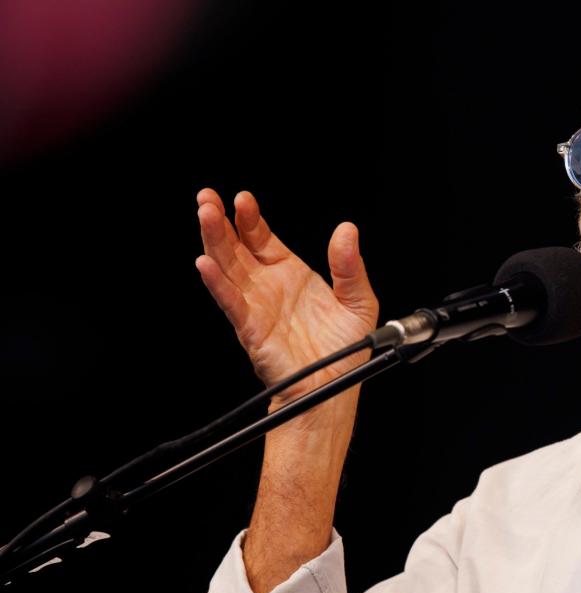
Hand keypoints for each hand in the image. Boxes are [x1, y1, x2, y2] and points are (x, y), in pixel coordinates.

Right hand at [194, 189, 379, 418]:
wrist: (335, 388)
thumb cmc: (345, 350)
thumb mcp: (358, 300)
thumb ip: (349, 266)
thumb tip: (347, 230)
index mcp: (290, 274)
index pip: (262, 237)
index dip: (250, 218)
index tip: (243, 198)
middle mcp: (268, 287)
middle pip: (236, 247)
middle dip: (221, 221)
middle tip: (207, 198)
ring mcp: (256, 306)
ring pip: (227, 268)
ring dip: (214, 242)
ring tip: (205, 216)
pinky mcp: (251, 328)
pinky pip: (231, 302)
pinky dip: (217, 284)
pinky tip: (206, 264)